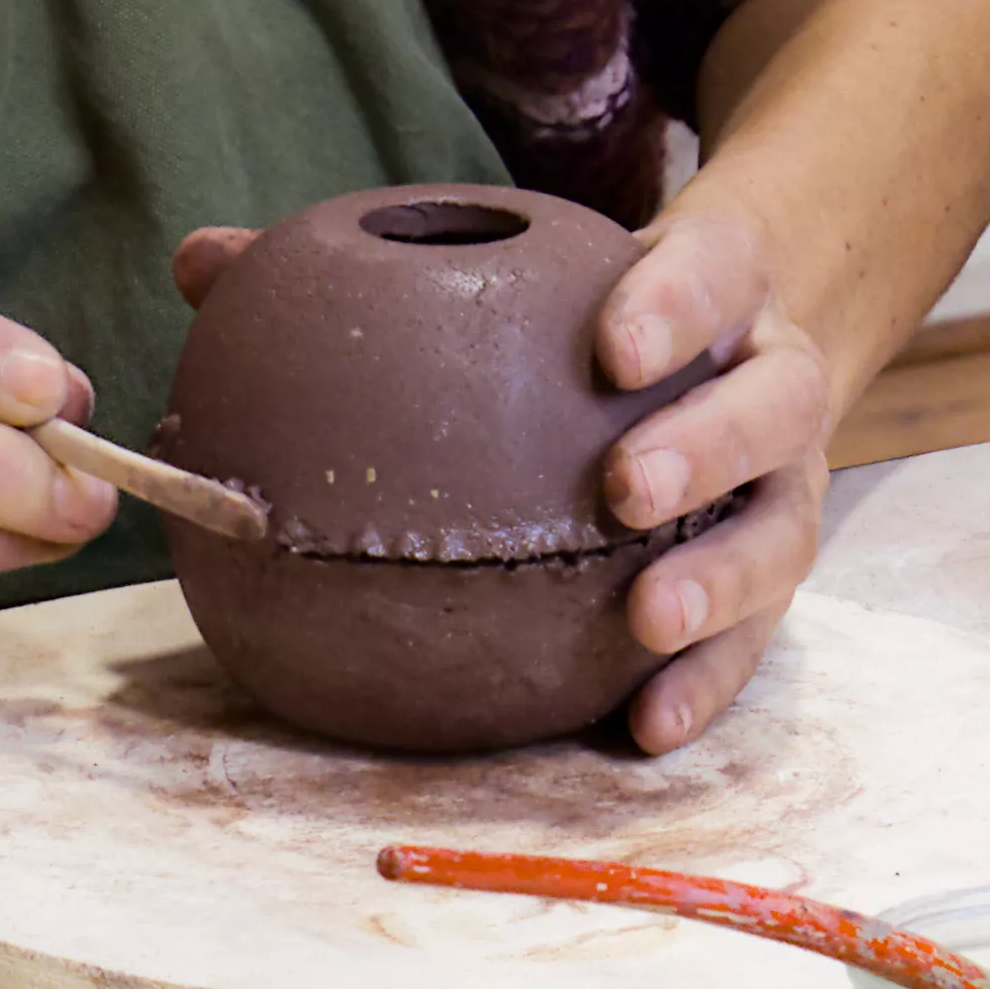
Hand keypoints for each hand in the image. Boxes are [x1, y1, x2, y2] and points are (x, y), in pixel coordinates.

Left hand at [180, 208, 825, 749]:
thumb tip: (203, 261)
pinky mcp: (775, 572)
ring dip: (720, 581)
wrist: (735, 339)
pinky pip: (754, 635)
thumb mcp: (520, 273)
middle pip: (773, 405)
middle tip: (624, 489)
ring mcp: (786, 482)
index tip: (611, 346)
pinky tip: (642, 727)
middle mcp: (772, 381)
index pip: (715, 270)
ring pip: (783, 531)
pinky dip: (706, 682)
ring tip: (644, 624)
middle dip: (708, 446)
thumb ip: (375, 266)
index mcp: (716, 289)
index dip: (675, 304)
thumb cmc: (589, 307)